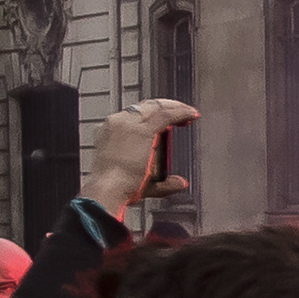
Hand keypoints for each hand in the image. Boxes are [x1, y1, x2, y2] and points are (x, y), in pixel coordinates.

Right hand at [83, 97, 198, 215]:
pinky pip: (166, 114)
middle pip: (145, 107)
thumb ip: (162, 182)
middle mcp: (117, 122)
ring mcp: (129, 123)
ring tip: (189, 114)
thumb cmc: (116, 189)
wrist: (107, 190)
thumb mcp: (139, 181)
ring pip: (157, 107)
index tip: (166, 123)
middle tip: (181, 116)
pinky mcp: (142, 129)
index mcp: (109, 131)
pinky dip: (181, 112)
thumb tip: (180, 182)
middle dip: (166, 108)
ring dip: (175, 108)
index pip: (133, 115)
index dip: (152, 115)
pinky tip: (191, 115)